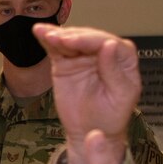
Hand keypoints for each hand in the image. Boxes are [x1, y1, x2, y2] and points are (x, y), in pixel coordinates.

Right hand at [36, 26, 139, 163]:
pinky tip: (39, 32)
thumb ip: (114, 71)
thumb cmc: (110, 116)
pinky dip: (47, 39)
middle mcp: (104, 52)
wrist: (89, 131)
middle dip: (73, 36)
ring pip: (72, 39)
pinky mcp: (66, 62)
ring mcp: (83, 55)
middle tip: (58, 39)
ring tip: (45, 34)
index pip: (109, 43)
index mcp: (123, 59)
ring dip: (58, 35)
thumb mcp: (120, 96)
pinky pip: (56, 48)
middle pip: (89, 37)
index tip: (75, 43)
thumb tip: (110, 44)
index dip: (92, 40)